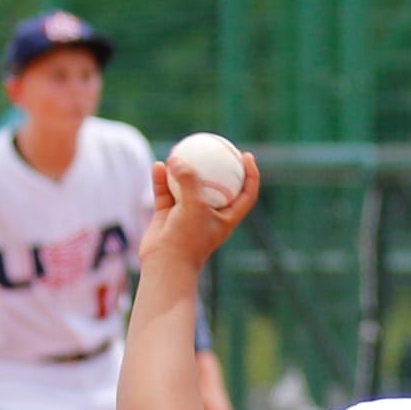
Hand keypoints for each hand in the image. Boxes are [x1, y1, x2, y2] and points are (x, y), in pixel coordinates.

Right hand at [141, 149, 262, 271]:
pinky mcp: (168, 215)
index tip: (246, 155)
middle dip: (217, 165)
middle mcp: (208, 214)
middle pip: (218, 185)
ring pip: (187, 186)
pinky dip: (163, 179)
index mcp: (226, 217)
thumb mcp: (193, 206)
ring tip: (181, 150)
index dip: (251, 175)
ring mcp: (187, 213)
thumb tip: (177, 159)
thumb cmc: (187, 239)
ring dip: (184, 169)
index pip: (246, 194)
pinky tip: (159, 165)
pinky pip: (166, 192)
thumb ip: (188, 180)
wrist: (164, 264)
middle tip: (214, 145)